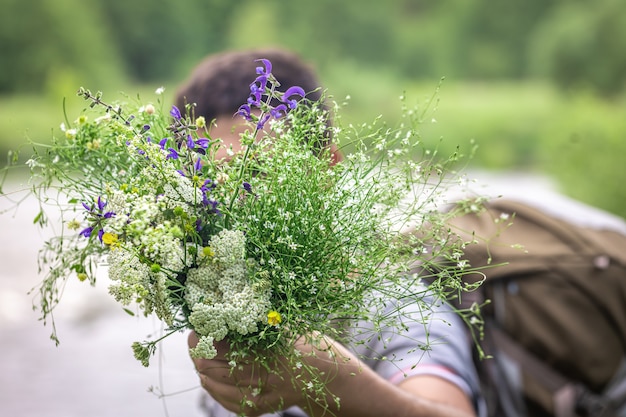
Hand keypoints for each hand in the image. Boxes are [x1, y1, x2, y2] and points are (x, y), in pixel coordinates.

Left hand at [188, 332, 344, 415]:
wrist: (330, 379)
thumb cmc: (310, 346)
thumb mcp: (291, 327)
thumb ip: (266, 321)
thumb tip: (235, 303)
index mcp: (277, 348)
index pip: (234, 343)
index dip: (213, 335)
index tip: (202, 324)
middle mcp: (272, 373)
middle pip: (226, 366)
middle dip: (203, 353)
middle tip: (193, 341)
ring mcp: (268, 393)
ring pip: (227, 385)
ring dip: (207, 372)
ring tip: (197, 360)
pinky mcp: (266, 406)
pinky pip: (234, 403)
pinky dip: (217, 392)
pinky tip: (208, 381)